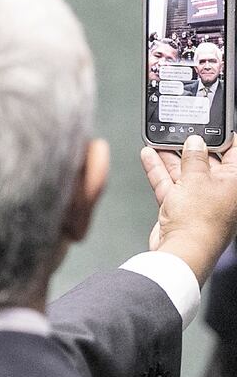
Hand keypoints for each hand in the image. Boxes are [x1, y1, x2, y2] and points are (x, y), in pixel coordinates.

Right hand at [141, 135, 236, 285]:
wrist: (182, 251)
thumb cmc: (200, 222)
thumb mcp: (198, 178)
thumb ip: (194, 157)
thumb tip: (195, 142)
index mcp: (234, 182)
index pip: (233, 151)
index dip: (220, 137)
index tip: (209, 124)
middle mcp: (219, 191)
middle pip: (205, 161)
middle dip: (190, 146)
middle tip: (178, 131)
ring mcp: (197, 200)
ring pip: (183, 172)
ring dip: (170, 157)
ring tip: (158, 140)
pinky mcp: (178, 208)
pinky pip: (169, 184)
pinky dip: (158, 170)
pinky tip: (149, 156)